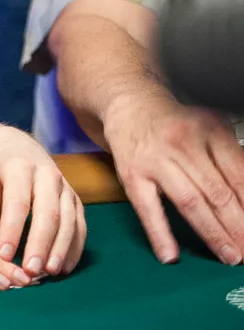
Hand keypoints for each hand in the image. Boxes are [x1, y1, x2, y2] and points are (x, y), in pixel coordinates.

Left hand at [0, 121, 85, 277]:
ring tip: (49, 272)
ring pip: (68, 220)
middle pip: (48, 212)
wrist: (14, 148)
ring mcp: (65, 186)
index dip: (12, 231)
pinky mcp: (75, 199)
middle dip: (40, 244)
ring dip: (60, 249)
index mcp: (18, 166)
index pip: (18, 202)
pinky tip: (64, 266)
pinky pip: (80, 225)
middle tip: (30, 270)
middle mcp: (46, 173)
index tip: (4, 256)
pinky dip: (74, 247)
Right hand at [102, 91, 243, 264]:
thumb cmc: (177, 126)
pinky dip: (159, 234)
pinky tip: (170, 255)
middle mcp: (183, 143)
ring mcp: (155, 160)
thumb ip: (233, 159)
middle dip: (238, 227)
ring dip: (212, 234)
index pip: (239, 176)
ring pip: (190, 202)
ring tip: (229, 255)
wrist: (130, 107)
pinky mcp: (131, 174)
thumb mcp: (212, 129)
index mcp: (209, 131)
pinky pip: (147, 208)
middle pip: (218, 193)